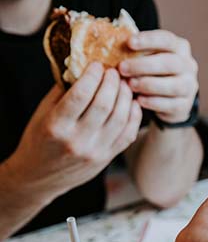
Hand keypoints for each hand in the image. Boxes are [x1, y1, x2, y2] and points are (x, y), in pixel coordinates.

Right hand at [6, 63, 141, 198]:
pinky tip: (132, 103)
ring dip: (126, 97)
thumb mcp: (44, 113)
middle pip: (104, 105)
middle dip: (112, 83)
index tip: (97, 64)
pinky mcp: (108, 158)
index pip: (80, 95)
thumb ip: (64, 91)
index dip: (92, 76)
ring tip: (124, 84)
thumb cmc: (40, 139)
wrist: (39, 177)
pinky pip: (128, 134)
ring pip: (120, 119)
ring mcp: (95, 151)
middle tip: (114, 71)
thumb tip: (84, 66)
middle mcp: (77, 140)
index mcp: (56, 126)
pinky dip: (134, 116)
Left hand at [120, 30, 198, 122]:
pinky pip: (170, 104)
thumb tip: (112, 46)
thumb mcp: (148, 58)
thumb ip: (137, 52)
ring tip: (130, 85)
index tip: (129, 42)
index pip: (167, 40)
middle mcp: (189, 66)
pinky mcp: (185, 105)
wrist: (170, 99)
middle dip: (143, 65)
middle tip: (122, 68)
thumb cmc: (153, 73)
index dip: (148, 40)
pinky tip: (139, 100)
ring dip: (148, 84)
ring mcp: (190, 86)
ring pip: (172, 85)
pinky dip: (153, 102)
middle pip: (170, 63)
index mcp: (180, 48)